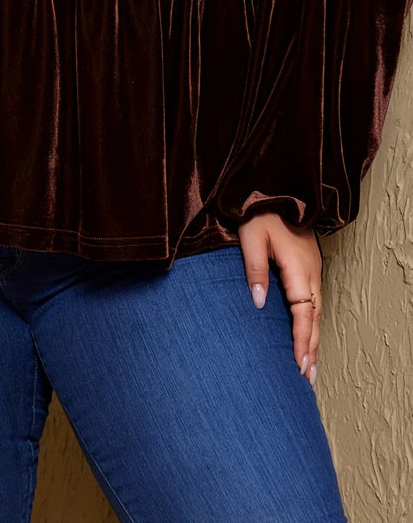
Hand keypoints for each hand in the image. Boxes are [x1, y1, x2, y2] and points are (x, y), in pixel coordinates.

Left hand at [237, 211, 321, 386]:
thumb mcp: (251, 238)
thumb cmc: (260, 212)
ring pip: (316, 311)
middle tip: (308, 378)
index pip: (303, 312)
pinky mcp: (307, 265)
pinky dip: (312, 323)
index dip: (301, 340)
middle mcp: (310, 272)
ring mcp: (312, 269)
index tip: (299, 364)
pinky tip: (307, 333)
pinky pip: (313, 301)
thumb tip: (259, 304)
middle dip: (311, 348)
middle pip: (314, 317)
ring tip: (310, 366)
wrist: (277, 188)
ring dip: (313, 338)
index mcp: (298, 268)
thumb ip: (255, 271)